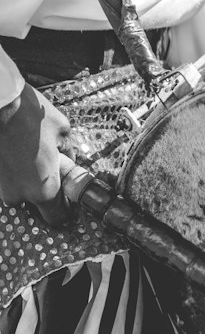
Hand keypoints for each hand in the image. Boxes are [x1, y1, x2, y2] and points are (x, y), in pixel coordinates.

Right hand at [0, 85, 73, 224]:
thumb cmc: (31, 116)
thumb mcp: (62, 131)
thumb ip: (68, 153)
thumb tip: (67, 160)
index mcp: (44, 189)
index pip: (57, 217)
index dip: (64, 208)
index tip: (67, 197)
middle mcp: (18, 195)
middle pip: (35, 203)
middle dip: (42, 188)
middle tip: (48, 164)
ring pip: (17, 189)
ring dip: (24, 177)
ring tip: (28, 151)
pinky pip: (5, 177)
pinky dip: (11, 168)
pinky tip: (14, 149)